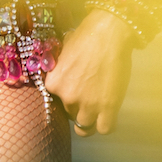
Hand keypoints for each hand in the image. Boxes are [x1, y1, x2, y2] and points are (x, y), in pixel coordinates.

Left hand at [45, 9, 134, 137]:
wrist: (108, 33)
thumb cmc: (85, 37)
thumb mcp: (62, 54)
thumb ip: (58, 70)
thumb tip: (59, 75)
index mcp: (53, 84)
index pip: (55, 102)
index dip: (66, 97)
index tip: (74, 91)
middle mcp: (67, 97)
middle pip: (70, 113)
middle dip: (78, 107)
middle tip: (89, 96)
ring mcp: (88, 104)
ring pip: (85, 126)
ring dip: (90, 120)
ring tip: (97, 111)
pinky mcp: (108, 107)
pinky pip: (104, 128)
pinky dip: (105, 124)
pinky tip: (108, 115)